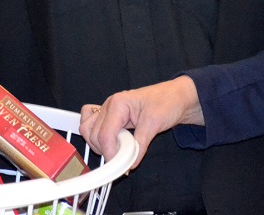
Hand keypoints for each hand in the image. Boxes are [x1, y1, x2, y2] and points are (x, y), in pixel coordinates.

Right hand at [79, 76, 202, 169]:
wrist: (175, 97)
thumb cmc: (167, 102)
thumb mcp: (155, 123)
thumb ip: (141, 143)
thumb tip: (130, 163)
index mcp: (118, 103)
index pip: (105, 135)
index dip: (111, 154)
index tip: (122, 167)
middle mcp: (109, 106)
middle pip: (93, 135)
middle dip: (107, 151)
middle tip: (124, 158)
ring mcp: (107, 110)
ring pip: (88, 131)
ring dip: (98, 145)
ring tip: (118, 151)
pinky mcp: (110, 116)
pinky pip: (91, 125)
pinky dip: (94, 136)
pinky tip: (108, 143)